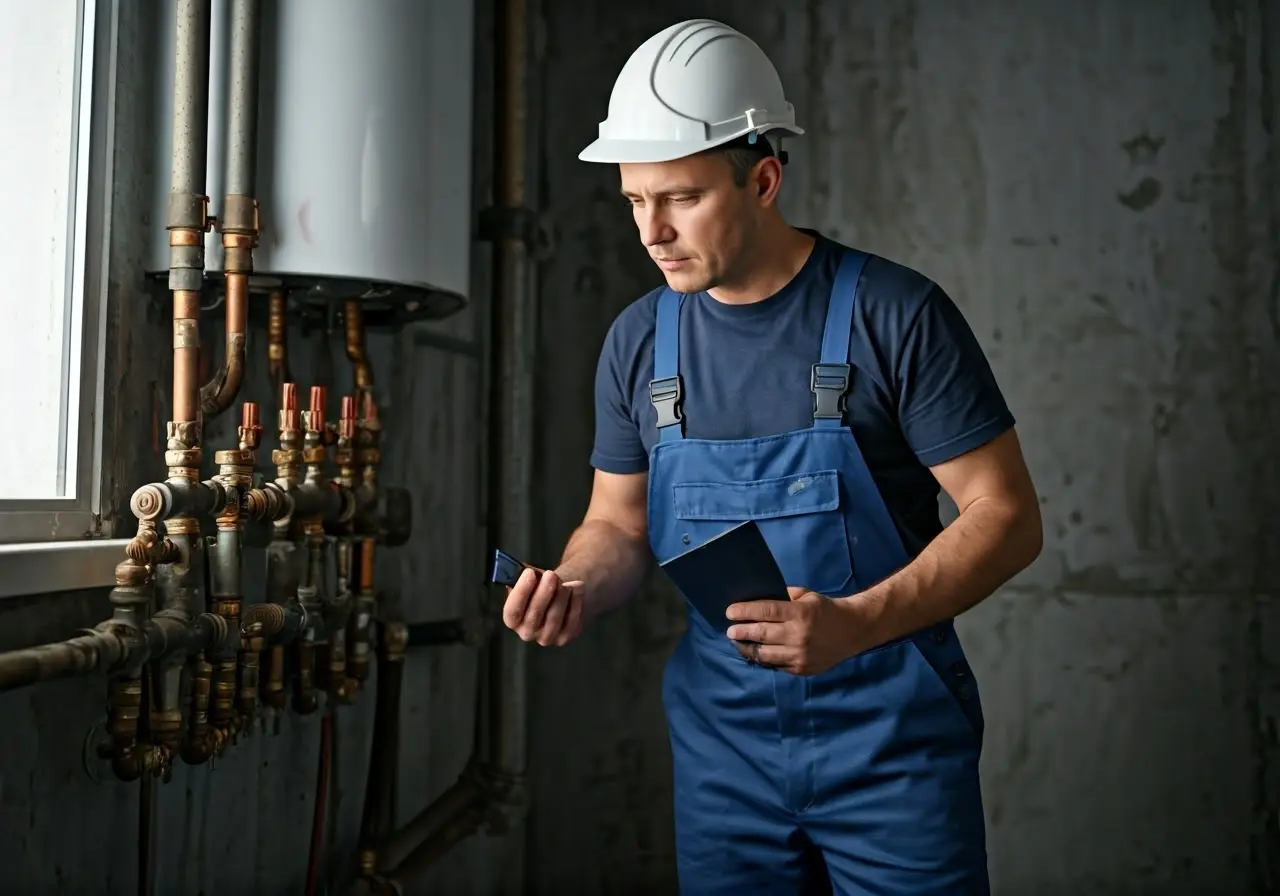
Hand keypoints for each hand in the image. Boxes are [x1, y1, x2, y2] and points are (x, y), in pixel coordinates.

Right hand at [501, 567, 584, 646]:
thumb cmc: (541, 585)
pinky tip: (578, 587)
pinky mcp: (565, 637)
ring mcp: (546, 637)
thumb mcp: (530, 579)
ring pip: (554, 617)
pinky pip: (571, 619)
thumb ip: (523, 575)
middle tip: (551, 575)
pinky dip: (576, 600)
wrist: (561, 594)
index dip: (520, 592)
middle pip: (534, 614)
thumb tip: (522, 570)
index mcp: (512, 619)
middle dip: (544, 592)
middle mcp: (526, 632)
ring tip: (566, 581)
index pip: (512, 611)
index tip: (529, 573)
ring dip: (561, 595)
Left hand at [724, 587, 863, 675]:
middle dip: (741, 631)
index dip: (745, 612)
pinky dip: (763, 659)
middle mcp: (799, 635)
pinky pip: (776, 665)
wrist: (852, 631)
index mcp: (800, 613)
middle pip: (762, 634)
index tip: (729, 612)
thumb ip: (783, 598)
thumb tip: (756, 600)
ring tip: (737, 642)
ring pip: (765, 654)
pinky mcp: (801, 669)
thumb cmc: (825, 609)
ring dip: (747, 648)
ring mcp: (800, 654)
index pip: (766, 612)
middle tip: (729, 630)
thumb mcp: (806, 596)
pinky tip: (755, 653)